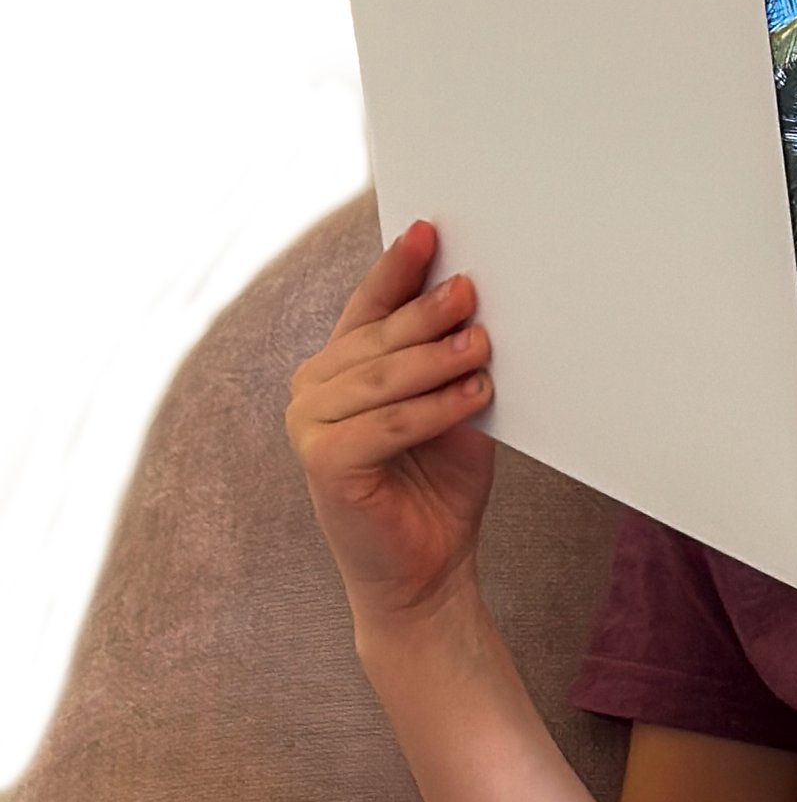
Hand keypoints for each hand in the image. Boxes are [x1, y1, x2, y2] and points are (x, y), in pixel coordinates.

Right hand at [286, 221, 496, 633]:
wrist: (429, 569)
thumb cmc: (439, 488)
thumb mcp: (451, 409)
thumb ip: (448, 362)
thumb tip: (474, 300)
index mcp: (337, 369)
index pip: (367, 308)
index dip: (397, 270)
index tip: (429, 231)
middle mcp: (312, 390)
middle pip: (375, 340)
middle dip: (427, 313)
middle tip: (471, 292)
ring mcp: (308, 426)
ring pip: (381, 379)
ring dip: (436, 359)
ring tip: (482, 345)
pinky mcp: (323, 462)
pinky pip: (388, 424)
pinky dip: (435, 409)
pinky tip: (475, 396)